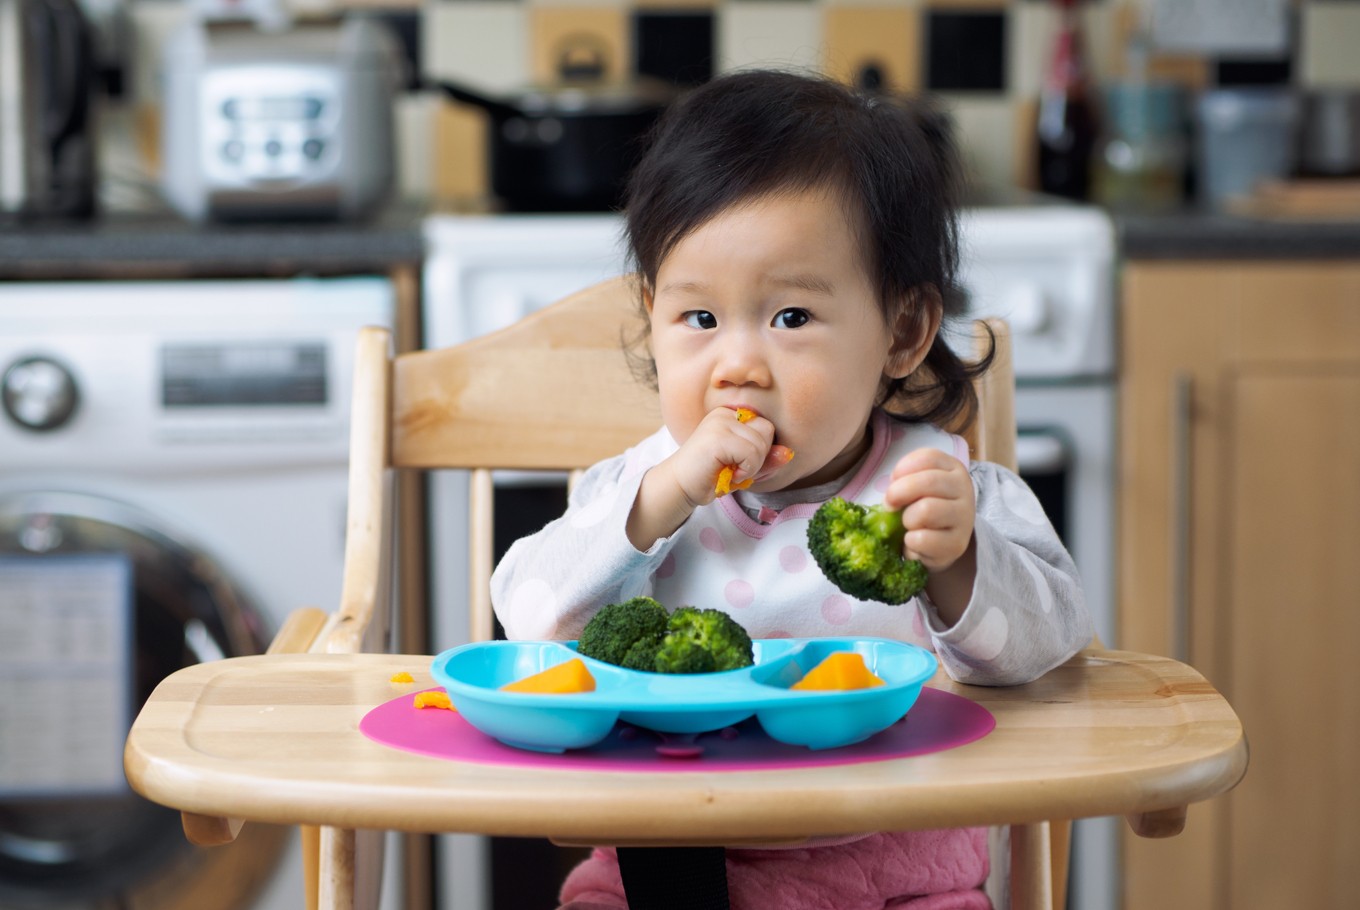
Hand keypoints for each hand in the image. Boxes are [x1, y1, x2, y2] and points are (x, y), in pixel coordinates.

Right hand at [669, 407, 791, 508]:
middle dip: (759, 458)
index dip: (761, 451)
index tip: (740, 464)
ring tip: (730, 471)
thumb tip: (788, 453)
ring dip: (751, 467)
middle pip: (767, 431)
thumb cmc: (712, 476)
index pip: (766, 427)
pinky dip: (745, 470)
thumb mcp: (746, 467)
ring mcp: (720, 423)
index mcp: (731, 414)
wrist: (680, 487)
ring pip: (761, 444)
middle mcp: (725, 413)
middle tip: (736, 469)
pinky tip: (728, 474)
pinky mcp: (717, 437)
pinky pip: (751, 453)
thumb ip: (767, 460)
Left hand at [883, 448, 974, 572]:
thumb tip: (890, 498)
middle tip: (889, 505)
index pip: (928, 458)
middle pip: (927, 482)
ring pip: (926, 510)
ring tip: (909, 525)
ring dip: (907, 519)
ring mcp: (964, 516)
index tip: (892, 481)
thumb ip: (905, 482)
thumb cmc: (924, 507)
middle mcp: (964, 488)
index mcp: (953, 468)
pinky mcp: (957, 544)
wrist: (942, 543)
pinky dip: (910, 541)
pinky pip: (923, 538)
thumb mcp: (917, 488)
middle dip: (898, 493)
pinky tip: (915, 541)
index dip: (902, 469)